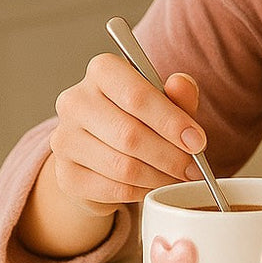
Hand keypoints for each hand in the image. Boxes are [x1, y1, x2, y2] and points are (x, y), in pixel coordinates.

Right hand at [46, 52, 207, 215]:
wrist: (101, 153)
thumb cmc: (139, 119)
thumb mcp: (165, 103)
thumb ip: (178, 94)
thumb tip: (182, 84)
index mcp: (102, 71)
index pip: (136, 95)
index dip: (171, 121)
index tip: (197, 142)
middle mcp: (75, 101)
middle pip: (130, 134)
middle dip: (170, 156)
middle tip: (194, 168)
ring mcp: (64, 139)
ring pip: (122, 166)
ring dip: (159, 177)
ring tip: (178, 178)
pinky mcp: (65, 174)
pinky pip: (112, 189)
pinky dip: (141, 191)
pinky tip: (154, 186)